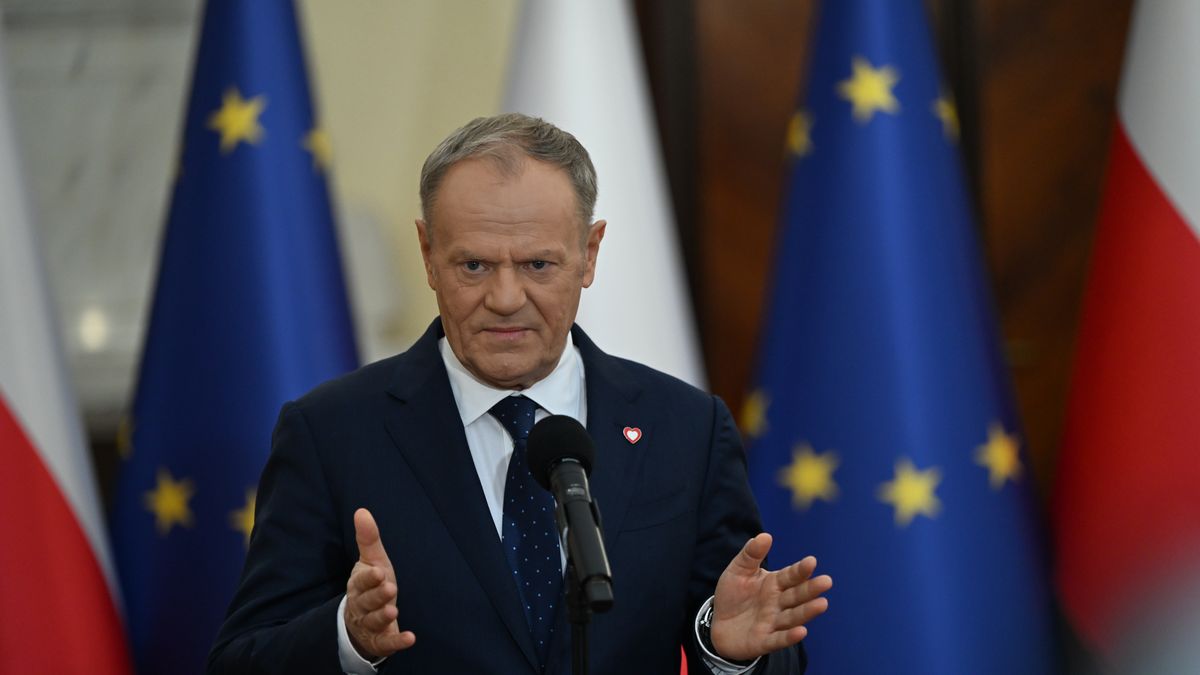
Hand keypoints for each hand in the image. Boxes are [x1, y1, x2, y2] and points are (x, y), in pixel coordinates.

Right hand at [344, 508, 415, 659]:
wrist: (360, 620)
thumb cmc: (370, 585)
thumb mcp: (371, 561)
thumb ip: (368, 539)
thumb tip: (362, 511)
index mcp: (358, 585)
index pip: (362, 582)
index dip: (370, 578)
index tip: (379, 571)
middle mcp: (361, 606)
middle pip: (367, 601)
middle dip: (377, 596)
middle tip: (390, 588)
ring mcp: (370, 624)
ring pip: (374, 621)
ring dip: (383, 616)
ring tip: (394, 609)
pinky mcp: (380, 641)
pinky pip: (387, 643)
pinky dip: (397, 642)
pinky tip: (410, 638)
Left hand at [710, 533, 831, 661]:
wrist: (717, 624)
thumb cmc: (732, 595)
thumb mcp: (738, 571)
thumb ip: (751, 554)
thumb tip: (765, 535)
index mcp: (774, 584)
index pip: (790, 576)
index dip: (800, 570)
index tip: (811, 561)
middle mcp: (778, 603)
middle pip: (797, 595)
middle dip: (811, 589)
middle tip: (826, 581)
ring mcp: (773, 623)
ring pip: (793, 616)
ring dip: (807, 611)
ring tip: (822, 604)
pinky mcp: (764, 641)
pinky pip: (778, 639)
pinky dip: (790, 636)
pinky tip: (801, 631)